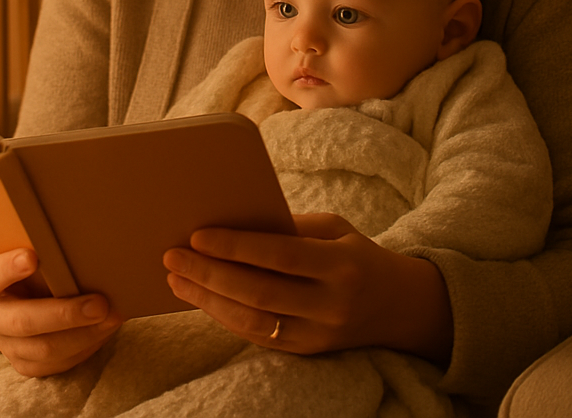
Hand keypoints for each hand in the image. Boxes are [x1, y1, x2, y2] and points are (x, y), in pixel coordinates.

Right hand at [0, 249, 121, 376]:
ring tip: (112, 317)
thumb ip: (34, 244)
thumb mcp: (17, 247)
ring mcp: (4, 344)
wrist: (13, 288)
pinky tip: (104, 331)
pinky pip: (55, 364)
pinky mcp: (24, 361)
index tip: (31, 257)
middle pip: (23, 321)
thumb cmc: (20, 257)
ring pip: (43, 350)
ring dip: (83, 335)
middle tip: (99, 304)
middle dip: (64, 314)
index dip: (8, 268)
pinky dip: (84, 347)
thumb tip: (69, 233)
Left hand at [162, 213, 452, 361]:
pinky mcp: (306, 353)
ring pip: (252, 322)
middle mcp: (330, 306)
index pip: (280, 256)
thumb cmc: (355, 254)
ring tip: (176, 279)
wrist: (398, 307)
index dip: (237, 246)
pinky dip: (224, 317)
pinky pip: (257, 337)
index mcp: (341, 266)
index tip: (198, 235)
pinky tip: (200, 298)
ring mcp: (318, 335)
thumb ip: (290, 227)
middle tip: (173, 256)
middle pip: (259, 293)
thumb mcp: (334, 229)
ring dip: (207, 300)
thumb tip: (236, 219)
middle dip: (210, 274)